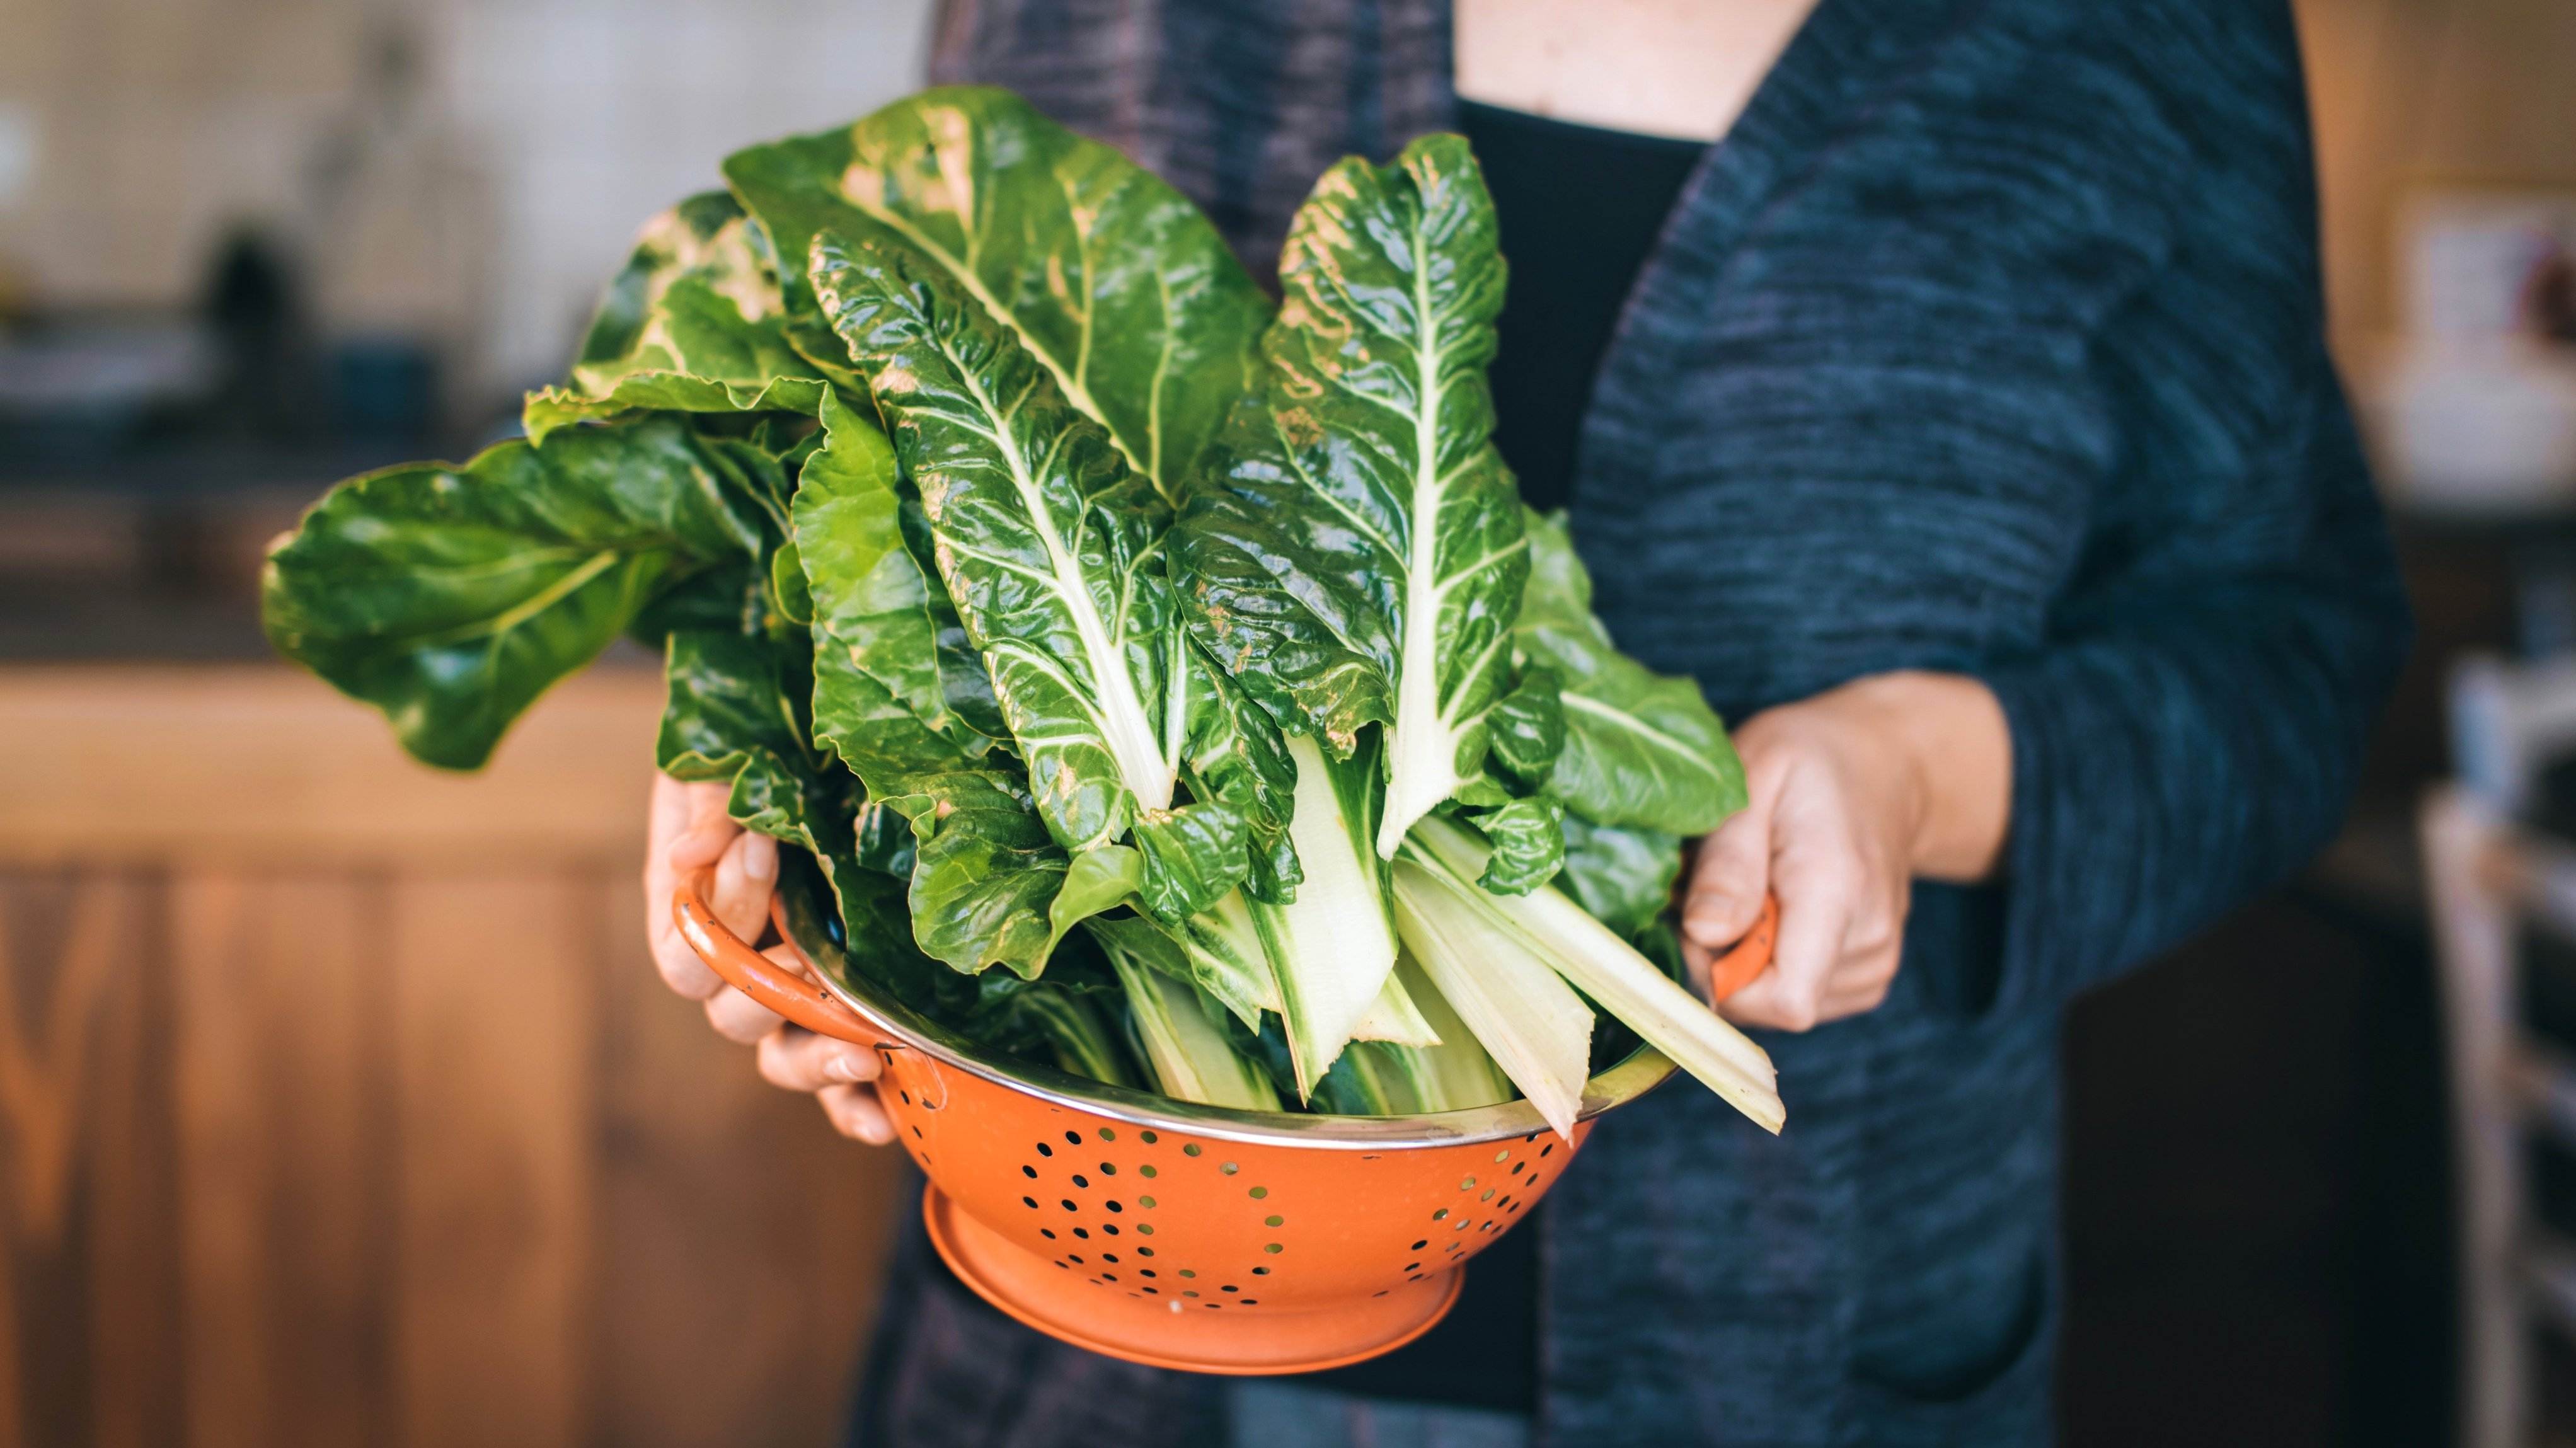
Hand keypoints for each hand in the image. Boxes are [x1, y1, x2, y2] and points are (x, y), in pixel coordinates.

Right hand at [645, 773, 894, 1142]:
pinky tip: (887, 1122)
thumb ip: (709, 802)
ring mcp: (791, 993)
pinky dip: (856, 1104)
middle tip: (813, 972)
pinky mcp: (845, 1008)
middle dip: (772, 995)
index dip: (719, 915)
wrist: (813, 731)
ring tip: (864, 1057)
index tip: (764, 853)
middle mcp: (739, 964)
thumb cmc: (761, 748)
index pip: (684, 952)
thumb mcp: (726, 758)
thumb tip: (696, 849)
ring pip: (784, 1055)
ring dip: (819, 1066)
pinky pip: (841, 1077)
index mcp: (694, 910)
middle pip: (735, 1015)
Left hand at [1678, 672, 2008, 1031]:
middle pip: (1770, 1006)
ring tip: (1748, 888)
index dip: (1719, 977)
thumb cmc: (1808, 761)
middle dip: (1720, 959)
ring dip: (1742, 958)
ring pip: (1777, 1006)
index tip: (1694, 917)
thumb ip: (1727, 859)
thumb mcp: (1752, 775)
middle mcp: (1869, 940)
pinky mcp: (1868, 977)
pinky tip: (1771, 909)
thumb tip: (1702, 933)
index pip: (1785, 1000)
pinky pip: (1796, 997)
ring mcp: (1875, 964)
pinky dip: (1769, 962)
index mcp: (1837, 891)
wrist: (1885, 767)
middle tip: (1711, 889)